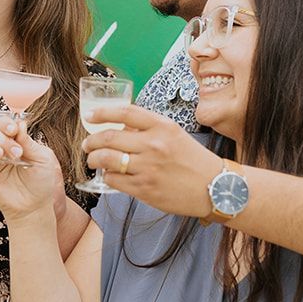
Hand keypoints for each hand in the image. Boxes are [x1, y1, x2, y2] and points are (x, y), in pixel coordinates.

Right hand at [0, 119, 66, 224]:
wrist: (34, 206)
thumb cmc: (41, 182)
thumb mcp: (42, 159)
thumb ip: (29, 142)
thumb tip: (19, 123)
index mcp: (17, 141)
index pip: (6, 124)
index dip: (7, 124)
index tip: (14, 130)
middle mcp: (2, 147)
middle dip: (2, 138)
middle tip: (16, 153)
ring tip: (0, 157)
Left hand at [82, 105, 221, 219]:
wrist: (215, 187)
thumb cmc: (193, 159)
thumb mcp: (175, 134)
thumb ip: (149, 129)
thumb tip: (120, 128)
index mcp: (162, 127)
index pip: (125, 113)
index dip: (103, 112)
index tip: (90, 115)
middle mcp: (154, 145)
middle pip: (109, 137)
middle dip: (92, 141)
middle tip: (87, 145)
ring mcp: (148, 168)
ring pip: (107, 160)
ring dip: (94, 159)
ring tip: (94, 160)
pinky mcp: (145, 189)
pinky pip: (114, 180)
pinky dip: (107, 177)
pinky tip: (110, 176)